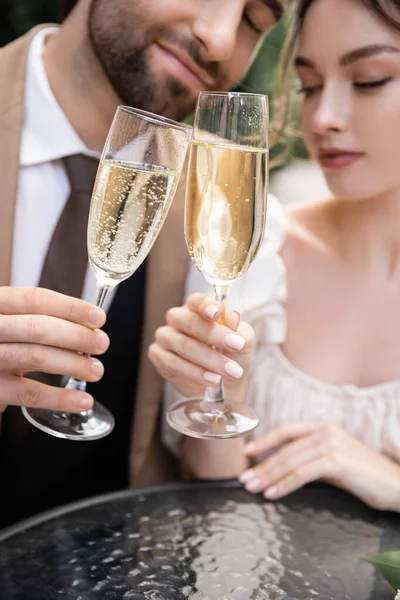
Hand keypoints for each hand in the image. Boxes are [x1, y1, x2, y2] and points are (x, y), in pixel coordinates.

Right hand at [0, 287, 109, 414]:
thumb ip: (43, 321)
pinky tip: (82, 401)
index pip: (34, 299)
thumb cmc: (3, 345)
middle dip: (76, 335)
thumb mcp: (15, 325)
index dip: (70, 307)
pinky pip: (28, 393)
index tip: (99, 317)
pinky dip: (59, 398)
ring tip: (96, 370)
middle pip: (37, 327)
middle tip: (102, 344)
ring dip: (73, 364)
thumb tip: (91, 327)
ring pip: (35, 356)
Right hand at [148, 293, 254, 399]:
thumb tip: (233, 316)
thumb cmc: (233, 356)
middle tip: (237, 346)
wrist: (227, 385)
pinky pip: (174, 363)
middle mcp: (178, 318)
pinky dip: (195, 372)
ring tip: (230, 371)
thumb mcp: (243, 342)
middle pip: (189, 321)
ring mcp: (165, 337)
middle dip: (214, 335)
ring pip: (184, 345)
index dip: (206, 305)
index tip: (217, 313)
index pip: (197, 301)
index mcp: (197, 308)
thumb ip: (238, 329)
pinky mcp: (158, 356)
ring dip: (209, 359)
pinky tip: (212, 379)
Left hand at [239, 420, 399, 510]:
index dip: (265, 440)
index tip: (247, 453)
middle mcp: (326, 430)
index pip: (287, 430)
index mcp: (323, 426)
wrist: (395, 484)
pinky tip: (273, 494)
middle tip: (244, 479)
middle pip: (284, 448)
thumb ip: (310, 458)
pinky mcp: (336, 461)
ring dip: (268, 476)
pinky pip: (302, 473)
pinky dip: (284, 484)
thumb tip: (281, 467)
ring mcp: (331, 443)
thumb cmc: (363, 476)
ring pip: (290, 461)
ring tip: (252, 488)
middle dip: (261, 465)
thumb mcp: (333, 461)